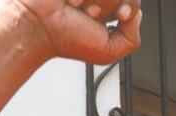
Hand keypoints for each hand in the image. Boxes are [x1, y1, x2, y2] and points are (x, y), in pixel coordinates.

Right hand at [10, 0, 141, 64]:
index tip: (120, 16)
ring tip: (80, 8)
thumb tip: (136, 14)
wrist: (39, 27)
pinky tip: (72, 1)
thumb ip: (132, 38)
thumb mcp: (109, 51)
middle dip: (110, 5)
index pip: (133, 1)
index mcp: (111, 9)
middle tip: (92, 15)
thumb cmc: (68, 40)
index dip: (131, 6)